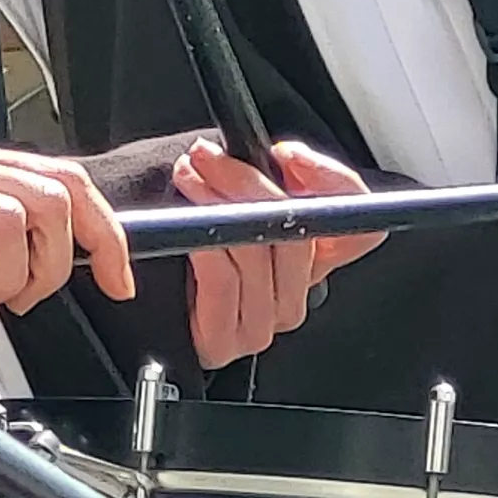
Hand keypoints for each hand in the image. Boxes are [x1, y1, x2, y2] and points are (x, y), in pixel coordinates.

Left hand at [179, 141, 380, 369]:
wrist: (137, 297)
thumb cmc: (190, 237)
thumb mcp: (236, 195)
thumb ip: (268, 177)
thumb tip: (283, 157)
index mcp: (313, 258)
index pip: (360, 227)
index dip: (333, 185)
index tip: (288, 155)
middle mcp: (294, 293)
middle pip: (299, 234)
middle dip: (249, 182)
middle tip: (210, 157)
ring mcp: (262, 323)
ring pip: (257, 253)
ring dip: (215, 203)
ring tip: (188, 176)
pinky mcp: (224, 342)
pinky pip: (223, 280)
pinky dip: (205, 246)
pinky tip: (188, 228)